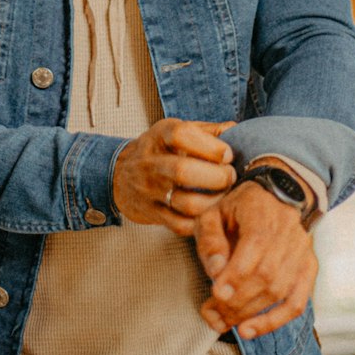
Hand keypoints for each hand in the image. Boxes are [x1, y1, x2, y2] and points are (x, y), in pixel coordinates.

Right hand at [112, 118, 235, 233]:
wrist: (118, 174)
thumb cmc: (158, 150)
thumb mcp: (175, 130)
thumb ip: (207, 130)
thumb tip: (236, 129)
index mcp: (159, 136)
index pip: (181, 135)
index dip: (210, 146)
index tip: (227, 154)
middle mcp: (151, 162)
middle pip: (183, 171)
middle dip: (216, 177)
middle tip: (229, 177)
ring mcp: (150, 190)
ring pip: (185, 203)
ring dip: (213, 201)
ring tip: (223, 195)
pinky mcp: (151, 213)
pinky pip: (180, 224)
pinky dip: (200, 221)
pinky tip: (209, 211)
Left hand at [195, 182, 317, 339]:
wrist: (276, 196)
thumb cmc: (237, 208)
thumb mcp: (213, 213)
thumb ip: (211, 240)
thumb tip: (217, 273)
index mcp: (263, 212)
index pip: (256, 246)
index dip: (237, 275)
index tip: (217, 294)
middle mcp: (289, 231)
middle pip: (267, 274)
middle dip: (237, 300)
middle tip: (212, 314)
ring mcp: (303, 251)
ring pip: (280, 291)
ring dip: (250, 313)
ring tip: (223, 323)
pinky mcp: (308, 268)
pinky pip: (298, 302)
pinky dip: (275, 320)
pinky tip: (249, 330)